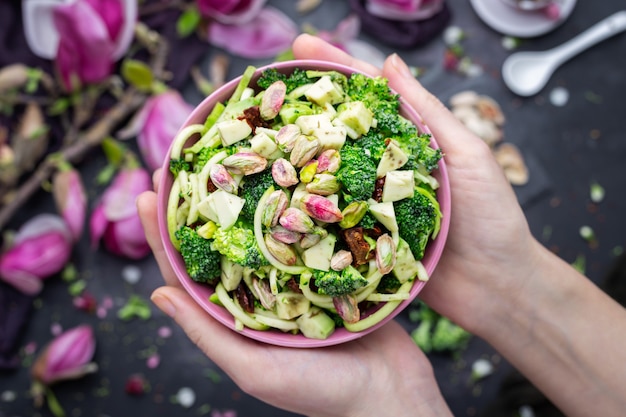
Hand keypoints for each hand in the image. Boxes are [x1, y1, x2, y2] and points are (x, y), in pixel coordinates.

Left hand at [137, 170, 451, 416]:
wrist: (390, 393)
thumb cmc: (323, 392)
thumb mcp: (255, 370)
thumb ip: (208, 334)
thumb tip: (156, 294)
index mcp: (235, 318)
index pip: (187, 273)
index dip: (163, 236)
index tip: (148, 194)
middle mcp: (260, 294)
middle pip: (220, 245)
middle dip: (199, 206)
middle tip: (180, 164)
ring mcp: (295, 280)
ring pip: (261, 233)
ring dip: (243, 199)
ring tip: (225, 160)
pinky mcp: (329, 271)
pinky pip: (305, 235)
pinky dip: (292, 208)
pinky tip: (286, 179)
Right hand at [290, 34, 540, 334]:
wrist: (494, 287)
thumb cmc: (491, 218)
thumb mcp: (466, 154)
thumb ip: (427, 112)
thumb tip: (390, 62)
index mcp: (408, 142)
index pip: (367, 97)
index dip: (336, 68)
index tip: (301, 44)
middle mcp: (381, 170)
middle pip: (337, 131)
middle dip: (303, 104)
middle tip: (265, 81)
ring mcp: (367, 205)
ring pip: (325, 173)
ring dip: (294, 153)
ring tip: (258, 129)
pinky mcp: (359, 241)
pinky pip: (327, 219)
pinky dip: (302, 205)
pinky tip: (274, 192)